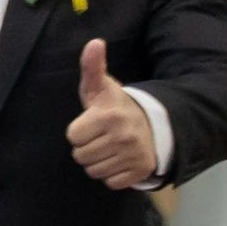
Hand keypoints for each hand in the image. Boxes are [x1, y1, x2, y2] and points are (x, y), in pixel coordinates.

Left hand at [65, 37, 161, 190]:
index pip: (72, 136)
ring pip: (94, 171)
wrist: (154, 124)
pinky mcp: (140, 171)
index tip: (92, 123)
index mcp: (108, 116)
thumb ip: (92, 66)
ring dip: (98, 162)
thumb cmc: (117, 106)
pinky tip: (119, 159)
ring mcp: (133, 156)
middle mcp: (123, 137)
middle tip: (101, 136)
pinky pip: (111, 182)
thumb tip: (94, 42)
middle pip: (81, 156)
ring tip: (109, 147)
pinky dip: (112, 174)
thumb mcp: (101, 87)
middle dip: (87, 147)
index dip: (79, 131)